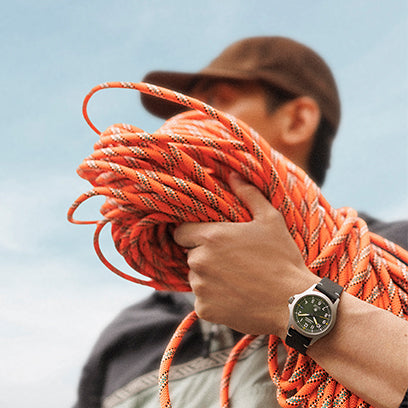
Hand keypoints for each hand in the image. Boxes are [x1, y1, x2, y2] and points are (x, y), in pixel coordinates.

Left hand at [173, 173, 317, 337]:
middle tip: (230, 260)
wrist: (294, 304)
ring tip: (236, 279)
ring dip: (208, 278)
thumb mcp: (270, 220)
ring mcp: (200, 288)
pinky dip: (214, 299)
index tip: (209, 239)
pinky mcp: (204, 310)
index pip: (181, 232)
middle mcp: (199, 261)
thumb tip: (232, 174)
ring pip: (195, 278)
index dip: (192, 234)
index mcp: (211, 237)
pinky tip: (236, 297)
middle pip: (189, 255)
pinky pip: (202, 300)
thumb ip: (248, 194)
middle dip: (204, 256)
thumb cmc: (283, 259)